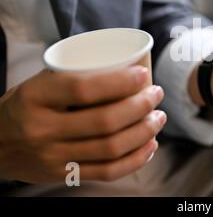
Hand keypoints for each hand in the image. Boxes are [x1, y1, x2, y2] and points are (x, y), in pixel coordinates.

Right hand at [0, 66, 164, 182]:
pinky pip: (107, 172)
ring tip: (158, 118)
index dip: (120, 82)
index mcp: (35, 97)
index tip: (144, 75)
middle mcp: (42, 130)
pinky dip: (135, 159)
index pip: (84, 89)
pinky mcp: (63, 176)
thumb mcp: (38, 84)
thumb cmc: (26, 105)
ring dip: (144, 132)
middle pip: (105, 121)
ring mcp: (53, 157)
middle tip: (156, 95)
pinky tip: (150, 145)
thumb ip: (74, 77)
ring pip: (111, 148)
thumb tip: (126, 64)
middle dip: (141, 107)